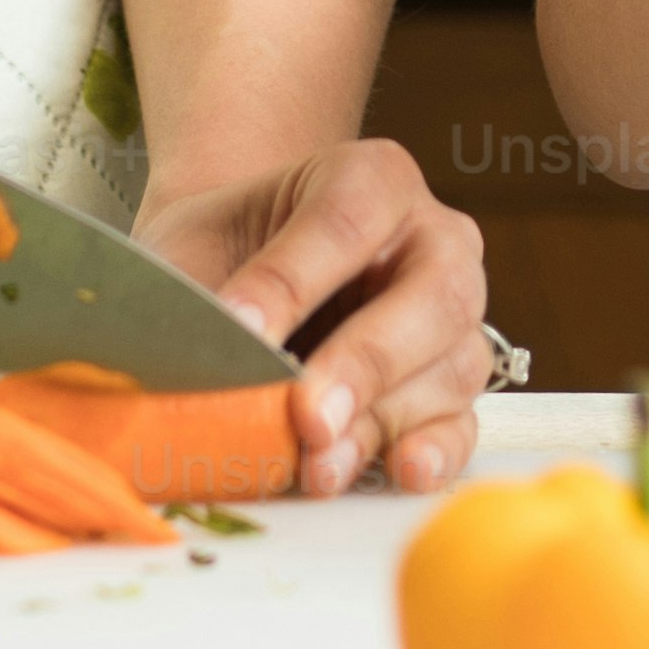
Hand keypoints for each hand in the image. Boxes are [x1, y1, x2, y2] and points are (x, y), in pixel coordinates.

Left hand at [141, 137, 495, 495]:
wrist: (233, 276)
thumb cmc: (220, 254)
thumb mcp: (195, 250)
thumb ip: (198, 297)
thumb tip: (184, 361)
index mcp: (372, 179)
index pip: (347, 219)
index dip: (294, 280)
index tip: (241, 330)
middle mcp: (433, 239)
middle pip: (433, 294)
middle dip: (365, 361)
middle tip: (306, 413)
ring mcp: (455, 316)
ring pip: (453, 366)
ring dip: (383, 421)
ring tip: (319, 465)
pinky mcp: (452, 385)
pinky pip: (464, 422)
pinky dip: (436, 450)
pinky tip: (400, 470)